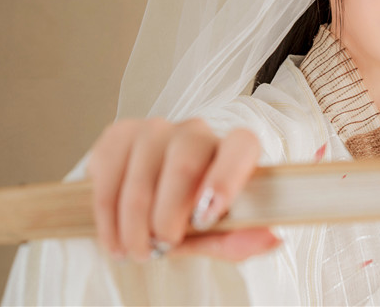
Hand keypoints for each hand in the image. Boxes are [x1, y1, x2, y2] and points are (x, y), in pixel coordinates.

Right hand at [86, 117, 279, 261]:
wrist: (149, 204)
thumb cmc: (191, 214)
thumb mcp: (217, 234)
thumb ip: (241, 238)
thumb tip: (271, 237)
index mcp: (232, 150)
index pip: (241, 146)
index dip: (227, 177)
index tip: (208, 216)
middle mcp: (196, 132)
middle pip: (185, 163)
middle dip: (168, 215)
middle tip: (161, 246)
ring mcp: (155, 129)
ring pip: (142, 177)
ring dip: (134, 224)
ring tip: (137, 249)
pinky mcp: (119, 135)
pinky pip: (108, 177)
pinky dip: (109, 217)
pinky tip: (115, 237)